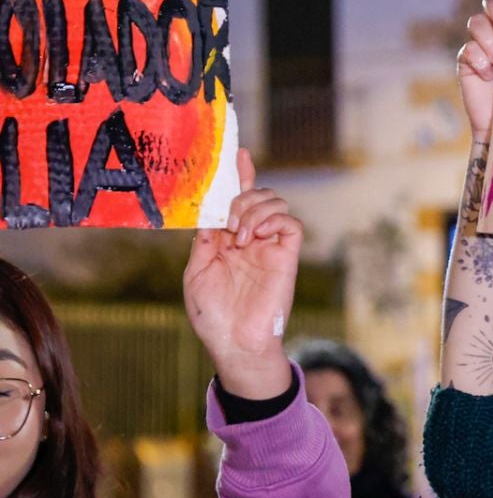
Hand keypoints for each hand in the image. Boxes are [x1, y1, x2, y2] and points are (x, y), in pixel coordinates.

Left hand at [184, 149, 298, 399]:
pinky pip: (291, 224)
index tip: (238, 154)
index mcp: (228, 241)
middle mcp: (251, 239)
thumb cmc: (212, 315)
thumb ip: (204, 242)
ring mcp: (270, 247)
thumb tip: (210, 216)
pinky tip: (254, 237)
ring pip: (276, 203)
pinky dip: (273, 220)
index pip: (237, 201)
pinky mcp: (287, 257)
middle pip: (258, 195)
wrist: (234, 342)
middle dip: (242, 196)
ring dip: (254, 208)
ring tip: (241, 235)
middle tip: (229, 223)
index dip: (240, 176)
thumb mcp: (196, 272)